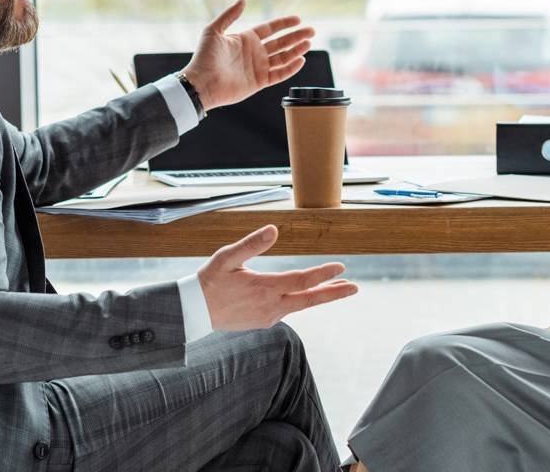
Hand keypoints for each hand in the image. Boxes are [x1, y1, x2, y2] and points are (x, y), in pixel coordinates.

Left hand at [180, 0, 314, 110]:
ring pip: (283, 57)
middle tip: (311, 31)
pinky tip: (300, 60)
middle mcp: (254, 53)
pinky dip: (291, 68)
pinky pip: (279, 74)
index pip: (270, 29)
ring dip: (296, 50)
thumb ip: (230, 14)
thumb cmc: (204, 57)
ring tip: (308, 43)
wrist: (202, 82)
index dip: (284, 23)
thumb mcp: (214, 30)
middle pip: (281, 42)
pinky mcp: (259, 82)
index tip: (298, 19)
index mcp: (246, 39)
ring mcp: (258, 67)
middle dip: (296, 36)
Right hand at [197, 225, 358, 330]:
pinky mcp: (264, 321)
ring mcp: (269, 316)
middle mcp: (271, 306)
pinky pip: (288, 310)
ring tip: (337, 289)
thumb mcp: (227, 257)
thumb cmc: (209, 281)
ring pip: (301, 305)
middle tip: (355, 288)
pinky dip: (302, 301)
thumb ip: (252, 244)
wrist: (194, 312)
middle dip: (334, 293)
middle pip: (310, 299)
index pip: (302, 281)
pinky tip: (306, 295)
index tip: (341, 267)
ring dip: (320, 296)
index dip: (323, 274)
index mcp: (265, 288)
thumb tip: (274, 229)